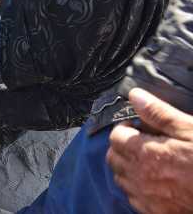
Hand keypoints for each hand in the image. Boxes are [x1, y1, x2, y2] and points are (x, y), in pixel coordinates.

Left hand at [106, 88, 192, 213]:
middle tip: (141, 142)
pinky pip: (133, 198)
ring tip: (147, 160)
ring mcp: (147, 197)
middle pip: (113, 158)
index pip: (115, 137)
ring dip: (127, 167)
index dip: (125, 128)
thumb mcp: (189, 129)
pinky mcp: (156, 212)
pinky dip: (136, 188)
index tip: (137, 127)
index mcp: (145, 153)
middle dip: (122, 147)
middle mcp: (140, 177)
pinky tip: (153, 181)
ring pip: (121, 179)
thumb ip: (158, 113)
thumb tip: (134, 96)